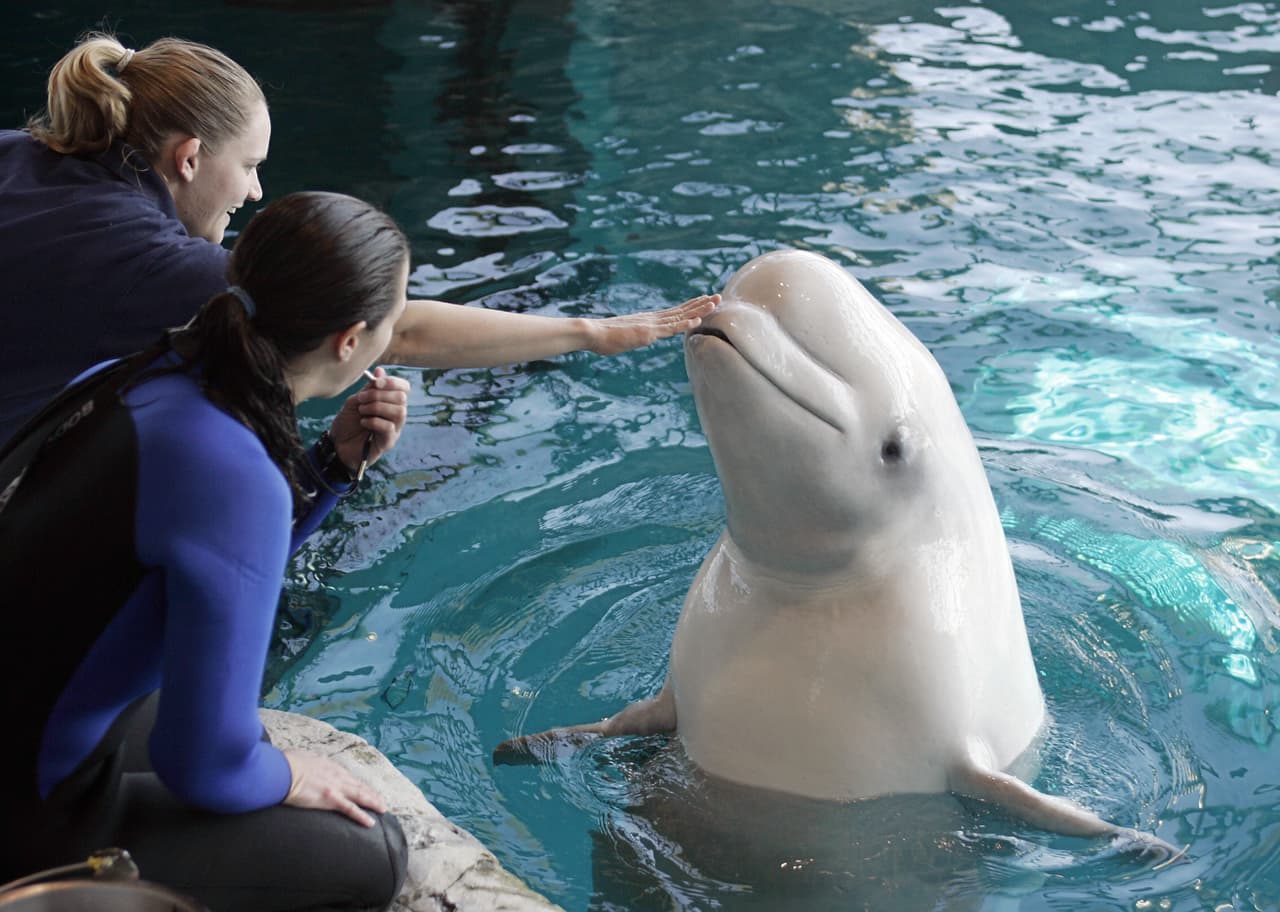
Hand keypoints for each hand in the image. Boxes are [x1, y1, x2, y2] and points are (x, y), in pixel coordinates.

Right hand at [282, 749, 386, 826]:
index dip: (358, 784)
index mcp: (329, 765)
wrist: (282, 771)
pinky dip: (362, 816)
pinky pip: (350, 809)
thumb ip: (308, 764)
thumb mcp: (301, 760)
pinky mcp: (330, 799)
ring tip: (383, 808)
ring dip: (373, 802)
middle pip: (358, 785)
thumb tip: (303, 765)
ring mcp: (335, 787)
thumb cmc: (285, 764)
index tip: (364, 788)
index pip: (348, 777)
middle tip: (381, 800)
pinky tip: (371, 822)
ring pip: (360, 796)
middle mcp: (336, 775)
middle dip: (371, 793)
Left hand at [327, 368, 409, 472]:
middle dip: (380, 395)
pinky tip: (363, 422)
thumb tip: (380, 370)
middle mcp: (395, 415)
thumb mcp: (356, 401)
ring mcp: (394, 430)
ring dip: (377, 407)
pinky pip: (389, 427)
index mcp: (390, 403)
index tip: (375, 382)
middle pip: (402, 398)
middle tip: (361, 399)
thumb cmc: (347, 423)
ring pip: (399, 412)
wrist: (336, 445)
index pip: (404, 388)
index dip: (393, 382)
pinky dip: (374, 421)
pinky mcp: (388, 442)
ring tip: (361, 410)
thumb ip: (369, 388)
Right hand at [585, 293, 718, 355]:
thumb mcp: (622, 338)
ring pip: (680, 316)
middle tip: (717, 296)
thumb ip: (631, 337)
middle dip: (700, 304)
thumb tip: (631, 339)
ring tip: (714, 303)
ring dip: (698, 310)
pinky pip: (670, 329)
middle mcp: (652, 319)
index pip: (673, 312)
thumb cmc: (602, 337)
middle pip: (681, 310)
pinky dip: (685, 324)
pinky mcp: (648, 333)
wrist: (592, 333)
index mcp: (647, 320)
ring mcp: (651, 325)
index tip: (703, 301)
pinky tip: (697, 321)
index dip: (690, 306)